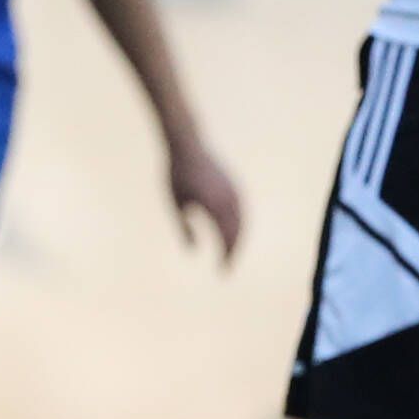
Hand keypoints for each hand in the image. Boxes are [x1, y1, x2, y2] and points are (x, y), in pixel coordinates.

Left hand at [168, 135, 244, 262]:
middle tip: (226, 268)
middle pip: (237, 233)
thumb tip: (192, 251)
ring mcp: (235, 193)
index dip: (225, 256)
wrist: (189, 146)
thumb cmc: (177, 175)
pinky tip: (232, 235)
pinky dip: (239, 227)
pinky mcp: (236, 188)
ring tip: (230, 254)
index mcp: (214, 205)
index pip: (226, 238)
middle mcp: (229, 200)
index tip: (221, 271)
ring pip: (242, 223)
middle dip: (233, 252)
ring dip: (237, 241)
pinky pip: (242, 213)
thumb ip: (184, 228)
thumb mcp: (176, 203)